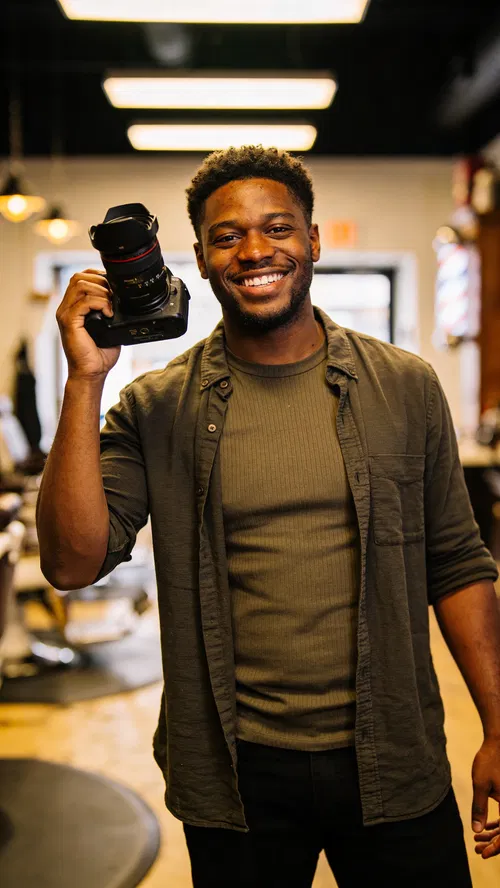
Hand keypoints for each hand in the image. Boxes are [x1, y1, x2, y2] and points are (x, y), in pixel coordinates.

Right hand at [56, 269, 120, 380]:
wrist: (91, 373)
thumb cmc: (99, 355)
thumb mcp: (108, 327)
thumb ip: (110, 311)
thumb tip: (123, 299)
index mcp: (72, 307)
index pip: (80, 278)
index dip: (98, 276)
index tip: (113, 286)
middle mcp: (65, 308)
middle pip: (79, 277)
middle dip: (100, 281)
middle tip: (114, 297)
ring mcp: (65, 314)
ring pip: (80, 285)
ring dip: (101, 292)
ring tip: (111, 306)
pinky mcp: (68, 322)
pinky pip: (84, 302)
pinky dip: (100, 303)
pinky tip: (109, 314)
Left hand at [471, 737, 499, 858]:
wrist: (498, 743)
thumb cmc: (489, 761)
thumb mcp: (480, 785)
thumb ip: (479, 808)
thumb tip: (476, 831)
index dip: (496, 847)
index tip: (483, 854)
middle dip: (495, 844)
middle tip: (478, 851)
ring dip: (495, 835)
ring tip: (478, 842)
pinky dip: (498, 825)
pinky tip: (485, 828)